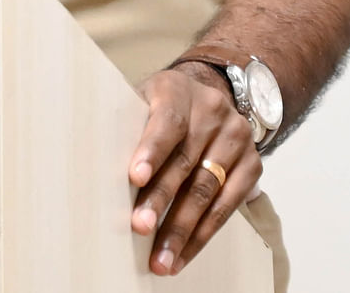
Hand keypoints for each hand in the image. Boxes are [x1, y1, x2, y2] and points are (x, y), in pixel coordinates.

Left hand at [129, 64, 260, 275]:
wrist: (206, 96)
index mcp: (179, 90)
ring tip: (161, 258)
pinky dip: (203, 234)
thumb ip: (128, 124)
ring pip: (208, 189)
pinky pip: (228, 206)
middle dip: (162, 199)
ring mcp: (236, 137)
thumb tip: (96, 162)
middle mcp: (213, 110)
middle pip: (186, 161)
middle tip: (140, 227)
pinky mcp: (253, 164)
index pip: (168, 121)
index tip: (135, 178)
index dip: (152, 150)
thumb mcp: (142, 99)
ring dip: (182, 228)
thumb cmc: (161, 106)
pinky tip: (184, 253)